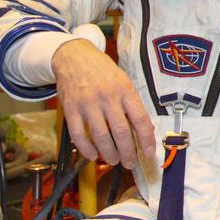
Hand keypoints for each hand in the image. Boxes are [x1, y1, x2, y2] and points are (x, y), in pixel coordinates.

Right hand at [51, 38, 154, 167]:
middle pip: (121, 132)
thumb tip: (144, 130)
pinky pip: (78, 134)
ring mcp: (87, 104)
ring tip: (114, 160)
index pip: (140, 119)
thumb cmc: (103, 72)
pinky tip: (93, 155)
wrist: (75, 57)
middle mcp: (107, 97)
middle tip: (130, 162)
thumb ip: (132, 104)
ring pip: (100, 136)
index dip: (146, 139)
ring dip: (109, 153)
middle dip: (128, 152)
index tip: (149, 152)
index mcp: (125, 90)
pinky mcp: (70, 109)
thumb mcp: (124, 82)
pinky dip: (86, 148)